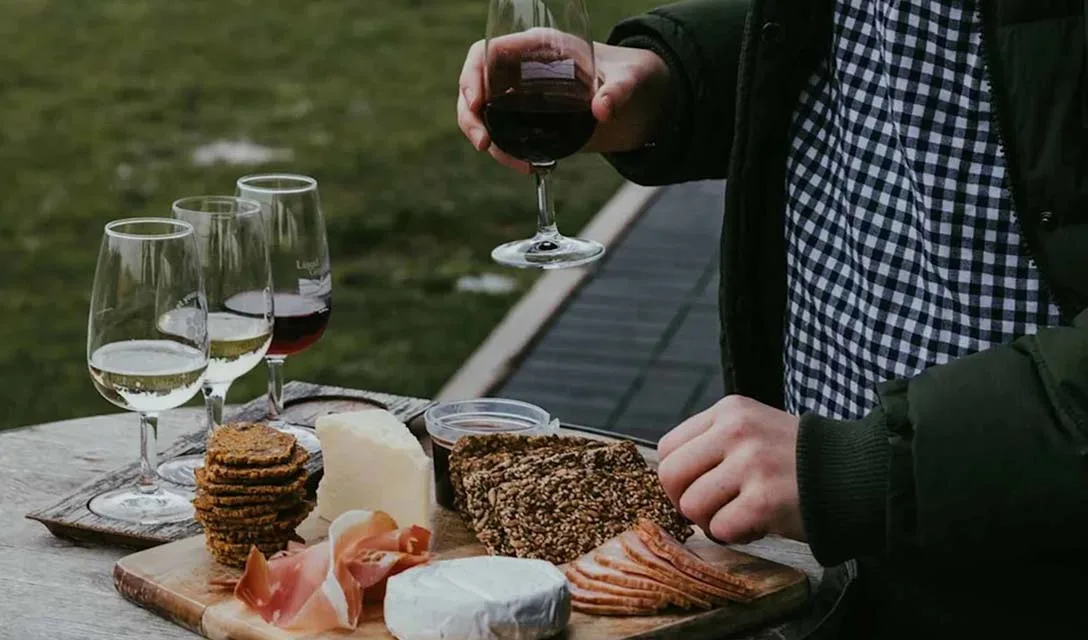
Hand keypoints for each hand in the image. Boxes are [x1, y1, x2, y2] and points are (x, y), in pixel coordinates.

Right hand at [456, 35, 670, 172]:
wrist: (641, 98)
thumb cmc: (632, 74)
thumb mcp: (630, 78)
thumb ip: (619, 90)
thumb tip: (603, 110)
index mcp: (537, 46)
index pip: (489, 52)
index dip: (474, 75)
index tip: (477, 102)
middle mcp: (523, 69)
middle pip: (477, 86)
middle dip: (471, 115)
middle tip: (482, 143)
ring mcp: (523, 96)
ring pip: (486, 114)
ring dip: (488, 140)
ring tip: (516, 164)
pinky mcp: (530, 121)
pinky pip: (504, 134)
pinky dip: (507, 152)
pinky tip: (528, 167)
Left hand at [657, 395, 804, 544]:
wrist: (857, 474)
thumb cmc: (799, 459)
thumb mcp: (754, 429)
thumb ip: (714, 444)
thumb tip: (671, 479)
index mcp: (729, 411)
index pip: (668, 448)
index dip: (677, 478)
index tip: (697, 488)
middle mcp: (736, 431)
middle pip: (671, 476)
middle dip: (685, 502)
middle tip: (712, 510)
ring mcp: (750, 463)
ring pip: (692, 506)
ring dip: (712, 521)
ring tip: (741, 515)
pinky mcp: (764, 499)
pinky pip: (721, 528)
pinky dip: (737, 535)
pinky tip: (760, 524)